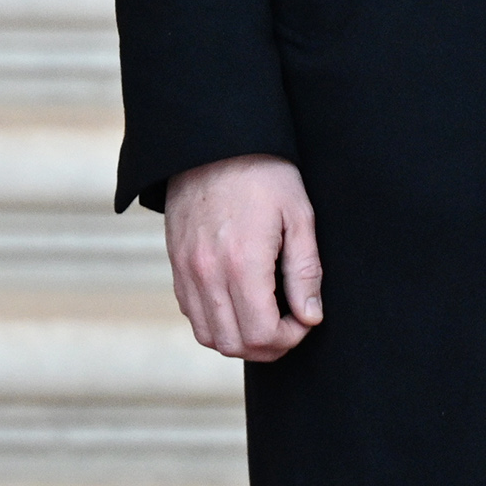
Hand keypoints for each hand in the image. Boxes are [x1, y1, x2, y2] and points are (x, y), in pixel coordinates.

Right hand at [163, 154, 323, 360]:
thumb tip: (310, 317)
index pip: (261, 335)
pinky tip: (238, 300)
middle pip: (234, 345)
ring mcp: (186, 269)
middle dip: (267, 345)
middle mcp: (207, 272)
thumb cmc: (263, 173)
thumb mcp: (298, 216)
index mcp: (242, 263)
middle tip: (288, 324)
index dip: (289, 339)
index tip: (304, 318)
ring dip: (239, 338)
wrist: (214, 139)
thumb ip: (305, 272)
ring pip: (209, 335)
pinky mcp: (175, 261)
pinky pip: (191, 312)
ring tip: (263, 316)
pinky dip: (215, 320)